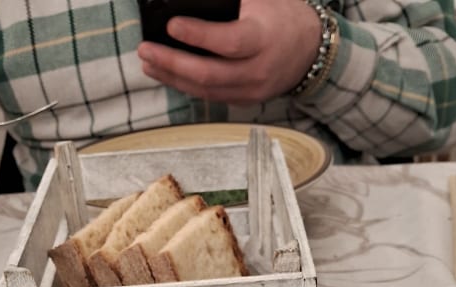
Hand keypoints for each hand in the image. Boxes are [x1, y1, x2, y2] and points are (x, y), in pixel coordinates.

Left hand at [136, 0, 321, 103]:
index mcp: (263, 39)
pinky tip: (167, 74)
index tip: (172, 25)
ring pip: (205, 90)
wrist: (310, 50)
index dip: (198, 36)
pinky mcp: (244, 100)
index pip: (228, 42)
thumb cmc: (281, 16)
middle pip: (209, 74)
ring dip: (172, 77)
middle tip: (145, 50)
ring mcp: (250, 90)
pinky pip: (210, 96)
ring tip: (148, 63)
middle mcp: (257, 70)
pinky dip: (186, 86)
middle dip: (172, 63)